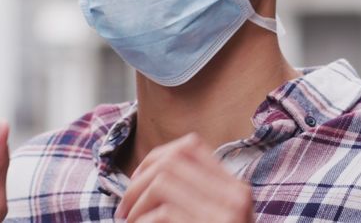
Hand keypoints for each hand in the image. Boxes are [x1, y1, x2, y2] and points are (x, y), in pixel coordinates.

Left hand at [115, 133, 252, 222]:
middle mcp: (235, 196)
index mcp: (236, 188)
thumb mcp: (218, 215)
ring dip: (136, 203)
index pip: (192, 146)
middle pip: (172, 161)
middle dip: (137, 182)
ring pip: (162, 184)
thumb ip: (199, 196)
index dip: (156, 156)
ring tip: (129, 221)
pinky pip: (163, 213)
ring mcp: (224, 214)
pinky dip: (143, 221)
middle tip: (123, 207)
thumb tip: (151, 175)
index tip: (138, 178)